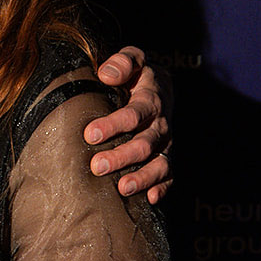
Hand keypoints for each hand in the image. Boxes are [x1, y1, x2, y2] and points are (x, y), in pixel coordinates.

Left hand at [87, 46, 171, 202]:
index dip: (113, 124)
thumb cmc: (137, 76)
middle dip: (121, 156)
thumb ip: (122, 63)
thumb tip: (106, 75)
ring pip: (160, 164)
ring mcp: (166, 144)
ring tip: (122, 188)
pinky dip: (163, 189)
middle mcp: (161, 125)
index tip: (90, 134)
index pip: (134, 114)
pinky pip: (170, 176)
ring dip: (142, 177)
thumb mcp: (133, 61)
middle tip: (97, 166)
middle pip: (144, 144)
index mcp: (151, 100)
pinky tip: (151, 199)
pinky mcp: (167, 159)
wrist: (162, 89)